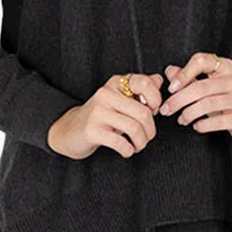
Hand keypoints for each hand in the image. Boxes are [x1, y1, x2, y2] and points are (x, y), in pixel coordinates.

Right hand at [47, 72, 164, 158]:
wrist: (72, 130)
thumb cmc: (101, 117)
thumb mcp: (121, 100)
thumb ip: (140, 91)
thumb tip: (159, 80)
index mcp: (116, 83)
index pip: (145, 83)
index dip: (156, 100)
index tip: (153, 113)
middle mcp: (106, 94)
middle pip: (143, 112)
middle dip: (150, 131)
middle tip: (147, 138)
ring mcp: (98, 112)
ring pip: (134, 128)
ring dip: (141, 142)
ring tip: (137, 146)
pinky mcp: (92, 130)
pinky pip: (120, 143)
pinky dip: (129, 151)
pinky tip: (127, 151)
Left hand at [159, 53, 231, 146]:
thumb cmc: (229, 101)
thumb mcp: (210, 87)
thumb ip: (190, 78)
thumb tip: (169, 71)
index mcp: (225, 67)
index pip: (201, 60)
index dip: (184, 73)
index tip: (171, 88)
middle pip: (200, 87)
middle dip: (179, 99)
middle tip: (166, 110)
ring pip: (207, 104)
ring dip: (189, 114)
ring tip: (181, 120)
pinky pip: (218, 121)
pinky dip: (203, 125)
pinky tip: (196, 127)